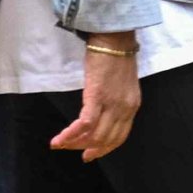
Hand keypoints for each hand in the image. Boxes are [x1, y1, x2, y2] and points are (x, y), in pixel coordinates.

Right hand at [53, 37, 139, 157]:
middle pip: (106, 139)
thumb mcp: (121, 82)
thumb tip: (102, 109)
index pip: (120, 137)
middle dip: (87, 148)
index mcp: (132, 106)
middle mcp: (124, 109)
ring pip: (94, 135)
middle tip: (72, 150)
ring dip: (76, 143)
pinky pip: (85, 124)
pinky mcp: (97, 97)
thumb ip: (116, 98)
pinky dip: (71, 134)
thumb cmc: (114, 54)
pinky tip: (60, 139)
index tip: (90, 154)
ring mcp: (112, 104)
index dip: (104, 149)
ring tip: (61, 144)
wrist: (114, 37)